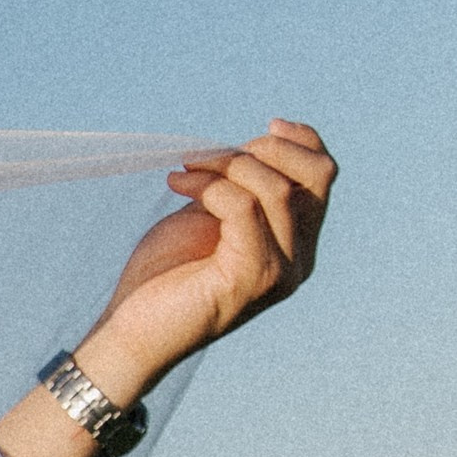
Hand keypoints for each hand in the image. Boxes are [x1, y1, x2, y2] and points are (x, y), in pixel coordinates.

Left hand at [84, 117, 334, 399]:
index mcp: (296, 243)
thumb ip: (240, 187)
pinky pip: (244, 208)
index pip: (323, 178)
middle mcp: (299, 260)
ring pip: (278, 190)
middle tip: (211, 156)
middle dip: (266, 149)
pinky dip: (210, 186)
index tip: (264, 127)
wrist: (133, 329)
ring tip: (186, 170)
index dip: (302, 142)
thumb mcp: (211, 216)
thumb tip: (252, 145)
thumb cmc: (166, 273)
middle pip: (316, 178)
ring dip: (227, 165)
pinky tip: (178, 185)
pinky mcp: (251, 279)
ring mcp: (281, 273)